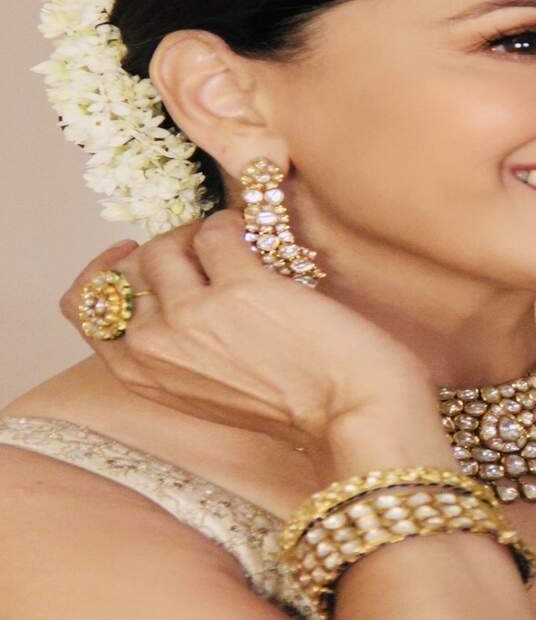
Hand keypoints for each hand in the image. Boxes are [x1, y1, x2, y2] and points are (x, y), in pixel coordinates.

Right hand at [57, 209, 437, 452]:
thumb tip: (174, 284)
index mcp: (140, 375)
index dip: (103, 270)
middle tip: (205, 246)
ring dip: (201, 231)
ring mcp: (193, 315)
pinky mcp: (241, 287)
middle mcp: (154, 345)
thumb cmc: (292, 402)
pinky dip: (238, 224)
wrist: (351, 411)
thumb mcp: (207, 389)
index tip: (127, 251)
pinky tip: (263, 238)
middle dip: (165, 247)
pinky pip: (219, 229)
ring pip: (169, 242)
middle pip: (129, 267)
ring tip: (239, 241)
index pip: (83, 308)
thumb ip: (176, 348)